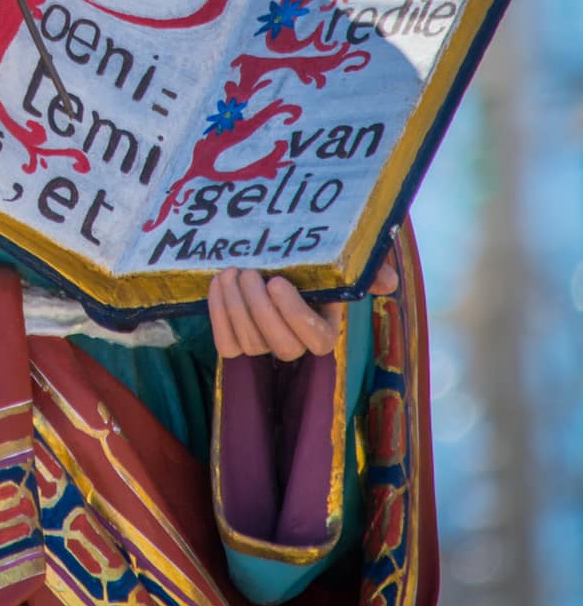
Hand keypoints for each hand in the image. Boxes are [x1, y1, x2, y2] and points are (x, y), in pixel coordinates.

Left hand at [208, 250, 398, 361]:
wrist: (279, 259)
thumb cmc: (316, 260)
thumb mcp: (346, 259)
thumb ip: (370, 267)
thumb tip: (387, 281)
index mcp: (325, 331)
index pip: (315, 340)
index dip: (293, 316)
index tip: (277, 282)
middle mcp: (295, 345)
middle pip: (278, 345)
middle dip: (259, 310)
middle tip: (248, 274)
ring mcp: (264, 346)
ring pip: (249, 342)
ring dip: (234, 306)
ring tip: (232, 272)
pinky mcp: (238, 342)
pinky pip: (225, 344)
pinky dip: (217, 316)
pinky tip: (217, 285)